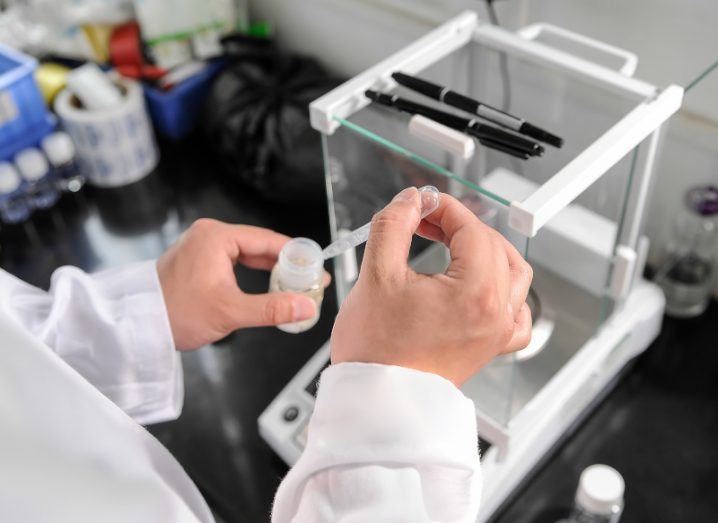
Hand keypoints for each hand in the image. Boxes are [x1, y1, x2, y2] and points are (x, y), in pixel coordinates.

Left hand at [157, 219, 325, 349]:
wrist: (139, 326)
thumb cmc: (175, 313)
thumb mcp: (230, 311)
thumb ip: (272, 308)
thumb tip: (305, 307)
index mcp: (215, 237)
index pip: (268, 239)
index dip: (296, 256)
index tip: (315, 269)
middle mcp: (208, 235)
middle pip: (260, 245)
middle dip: (286, 265)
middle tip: (309, 281)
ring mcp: (202, 246)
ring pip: (248, 254)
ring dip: (271, 271)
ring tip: (294, 287)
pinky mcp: (199, 260)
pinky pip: (235, 261)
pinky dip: (254, 274)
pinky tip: (269, 287)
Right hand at [330, 188, 532, 385]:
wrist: (376, 401)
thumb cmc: (376, 351)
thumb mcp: (376, 275)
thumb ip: (393, 226)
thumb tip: (410, 201)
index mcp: (475, 293)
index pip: (472, 230)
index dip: (445, 208)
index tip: (422, 204)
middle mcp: (496, 314)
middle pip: (494, 246)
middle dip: (460, 226)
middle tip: (425, 222)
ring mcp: (496, 333)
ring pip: (514, 275)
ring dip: (487, 251)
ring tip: (453, 244)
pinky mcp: (489, 348)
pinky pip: (517, 315)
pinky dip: (506, 292)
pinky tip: (484, 286)